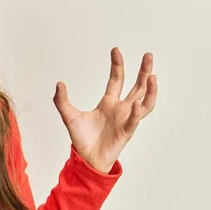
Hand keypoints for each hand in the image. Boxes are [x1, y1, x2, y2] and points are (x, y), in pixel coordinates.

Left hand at [53, 47, 157, 172]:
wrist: (86, 159)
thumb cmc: (82, 139)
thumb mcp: (69, 116)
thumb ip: (62, 100)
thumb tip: (59, 83)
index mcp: (108, 103)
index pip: (116, 79)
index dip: (117, 65)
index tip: (116, 50)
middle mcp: (121, 109)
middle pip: (137, 86)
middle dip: (143, 71)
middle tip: (148, 55)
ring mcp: (126, 120)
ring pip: (144, 102)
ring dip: (150, 90)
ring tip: (152, 76)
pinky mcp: (126, 132)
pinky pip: (133, 121)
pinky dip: (135, 113)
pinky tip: (135, 105)